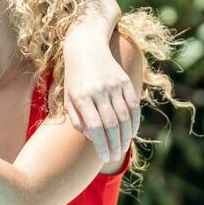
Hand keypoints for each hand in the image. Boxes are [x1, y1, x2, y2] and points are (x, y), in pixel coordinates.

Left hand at [62, 44, 139, 161]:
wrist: (86, 47)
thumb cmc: (75, 78)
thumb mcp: (69, 98)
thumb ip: (77, 119)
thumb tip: (92, 137)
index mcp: (82, 97)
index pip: (95, 127)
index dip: (102, 145)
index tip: (104, 157)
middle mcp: (99, 91)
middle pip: (111, 124)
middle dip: (115, 144)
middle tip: (115, 157)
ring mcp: (114, 85)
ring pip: (124, 117)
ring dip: (125, 137)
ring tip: (122, 149)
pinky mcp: (125, 81)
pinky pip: (133, 106)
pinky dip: (134, 122)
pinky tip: (131, 133)